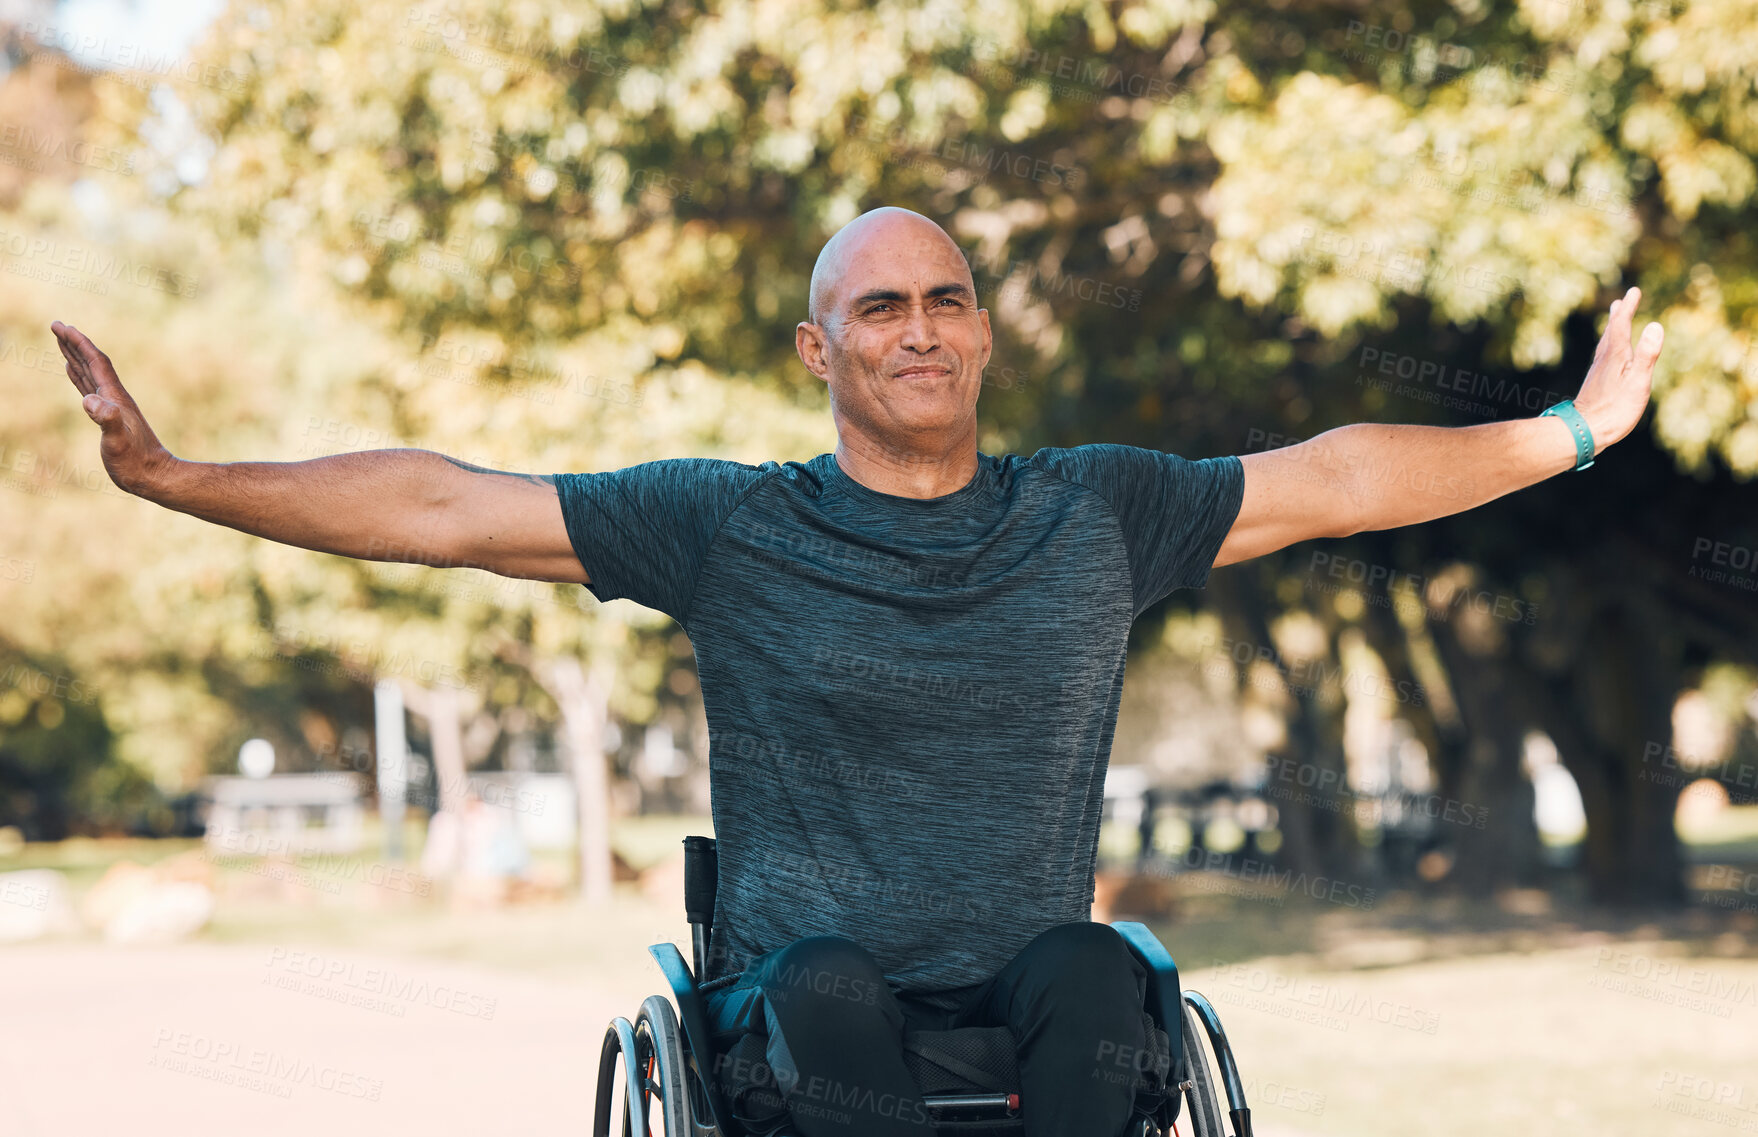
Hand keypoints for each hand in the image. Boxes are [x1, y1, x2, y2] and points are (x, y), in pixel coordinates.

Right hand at [51, 321, 175, 496]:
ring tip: (62, 344)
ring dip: (76, 358)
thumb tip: (89, 400)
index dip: (78, 342)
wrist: (153, 475)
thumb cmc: (135, 461)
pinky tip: (74, 373)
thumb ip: (106, 419)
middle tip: (56, 326)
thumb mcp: (117, 440)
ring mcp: (112, 406)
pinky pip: (91, 389)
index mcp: (114, 397)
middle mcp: (114, 397)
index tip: (61, 326)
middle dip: (74, 344)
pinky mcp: (109, 417)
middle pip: (92, 363)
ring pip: (90, 375)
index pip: (95, 362)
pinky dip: (80, 378)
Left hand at [1573, 286, 1664, 449]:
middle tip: (1620, 301)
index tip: (1634, 290)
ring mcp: (1598, 372)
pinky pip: (1603, 358)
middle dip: (1618, 316)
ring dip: (1611, 330)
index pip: (1622, 325)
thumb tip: (1656, 325)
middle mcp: (1604, 360)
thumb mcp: (1638, 381)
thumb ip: (1647, 354)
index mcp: (1615, 356)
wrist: (1586, 431)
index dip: (1628, 307)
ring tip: (1614, 322)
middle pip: (1611, 332)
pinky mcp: (1596, 383)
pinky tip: (1608, 358)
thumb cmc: (1615, 409)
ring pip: (1605, 345)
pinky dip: (1608, 348)